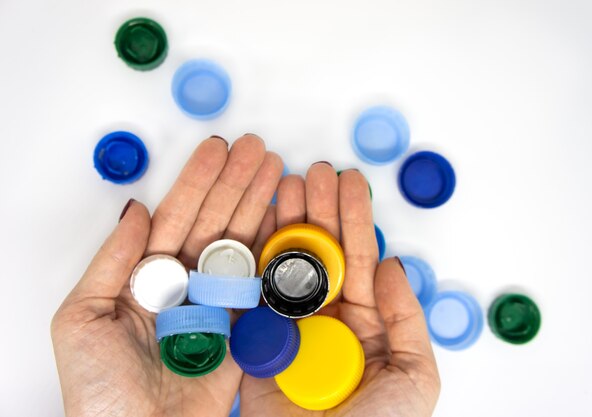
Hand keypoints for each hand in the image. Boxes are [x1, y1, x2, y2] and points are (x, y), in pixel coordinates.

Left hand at [51, 135, 282, 416]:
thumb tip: (134, 211)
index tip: (218, 150)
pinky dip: (276, 250)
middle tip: (258, 149)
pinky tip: (284, 219)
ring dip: (260, 205)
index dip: (198, 182)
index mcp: (147, 278)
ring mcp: (217, 305)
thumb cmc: (100, 394)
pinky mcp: (244, 330)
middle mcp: (185, 285)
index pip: (176, 217)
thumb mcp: (82, 319)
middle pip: (215, 222)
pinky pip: (262, 283)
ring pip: (242, 244)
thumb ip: (111, 262)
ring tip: (277, 171)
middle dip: (237, 182)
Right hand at [240, 163, 440, 416]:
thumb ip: (407, 318)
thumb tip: (392, 264)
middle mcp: (327, 320)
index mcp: (365, 324)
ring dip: (286, 223)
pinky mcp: (257, 341)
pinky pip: (256, 293)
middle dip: (318, 210)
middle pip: (322, 254)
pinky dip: (255, 257)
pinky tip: (257, 223)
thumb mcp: (414, 376)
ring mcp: (290, 328)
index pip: (360, 260)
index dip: (355, 220)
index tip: (349, 184)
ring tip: (285, 184)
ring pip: (287, 265)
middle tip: (314, 172)